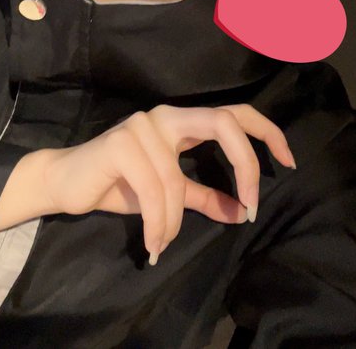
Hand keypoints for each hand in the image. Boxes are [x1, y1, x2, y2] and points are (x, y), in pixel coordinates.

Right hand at [40, 103, 295, 263]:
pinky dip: (157, 222)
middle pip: (223, 121)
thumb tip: (239, 212)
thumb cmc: (118, 184)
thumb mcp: (168, 193)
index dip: (266, 131)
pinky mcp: (120, 143)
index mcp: (181, 121)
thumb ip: (203, 197)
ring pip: (178, 179)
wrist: (66, 183)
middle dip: (245, 165)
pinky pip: (154, 190)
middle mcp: (166, 115)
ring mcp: (142, 125)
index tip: (289, 161)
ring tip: (162, 242)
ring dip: (173, 220)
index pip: (234, 113)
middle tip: (250, 207)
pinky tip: (153, 242)